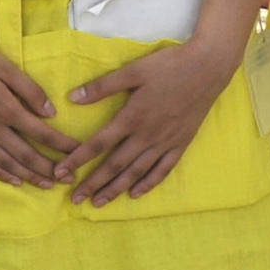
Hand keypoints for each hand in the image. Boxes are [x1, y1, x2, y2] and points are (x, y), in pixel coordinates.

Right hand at [0, 22, 84, 190]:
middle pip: (26, 154)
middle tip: (68, 178)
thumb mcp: (5, 66)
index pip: (42, 133)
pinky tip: (13, 181)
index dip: (62, 145)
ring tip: (46, 185)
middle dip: (50, 168)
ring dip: (28, 176)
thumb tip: (50, 113)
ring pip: (6, 162)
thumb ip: (29, 90)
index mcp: (6, 108)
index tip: (78, 152)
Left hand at [62, 34, 234, 205]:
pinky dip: (148, 183)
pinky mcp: (181, 144)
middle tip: (75, 200)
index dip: (78, 159)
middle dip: (93, 183)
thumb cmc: (169, 66)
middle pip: (115, 165)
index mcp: (132, 117)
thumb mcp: (133, 71)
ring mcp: (165, 142)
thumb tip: (73, 98)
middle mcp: (147, 135)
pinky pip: (163, 170)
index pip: (99, 143)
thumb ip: (103, 86)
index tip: (61, 172)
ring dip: (116, 189)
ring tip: (100, 203)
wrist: (208, 68)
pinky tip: (135, 193)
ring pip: (136, 172)